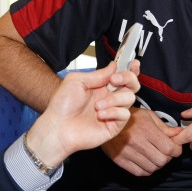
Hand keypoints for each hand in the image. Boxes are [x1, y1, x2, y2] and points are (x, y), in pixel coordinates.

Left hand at [24, 62, 139, 168]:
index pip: (122, 75)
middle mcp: (109, 98)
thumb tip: (113, 66)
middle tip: (114, 80)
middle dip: (128, 78)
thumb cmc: (62, 105)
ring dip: (113, 99)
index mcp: (101, 86)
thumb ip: (97, 74)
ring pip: (129, 98)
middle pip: (132, 85)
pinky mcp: (114, 125)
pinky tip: (100, 116)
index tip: (133, 63)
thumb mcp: (76, 81)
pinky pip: (125, 114)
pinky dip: (113, 112)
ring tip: (97, 106)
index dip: (130, 68)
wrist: (58, 127)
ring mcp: (113, 112)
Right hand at [100, 107, 182, 175]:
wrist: (104, 119)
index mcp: (146, 129)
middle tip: (164, 152)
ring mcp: (127, 152)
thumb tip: (179, 134)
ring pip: (152, 168)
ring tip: (154, 156)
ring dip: (156, 164)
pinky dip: (146, 169)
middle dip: (167, 158)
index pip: (169, 149)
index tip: (175, 148)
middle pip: (162, 161)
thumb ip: (165, 127)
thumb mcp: (148, 115)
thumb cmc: (129, 116)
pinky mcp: (119, 160)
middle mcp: (136, 142)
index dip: (176, 150)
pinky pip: (139, 172)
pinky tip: (145, 161)